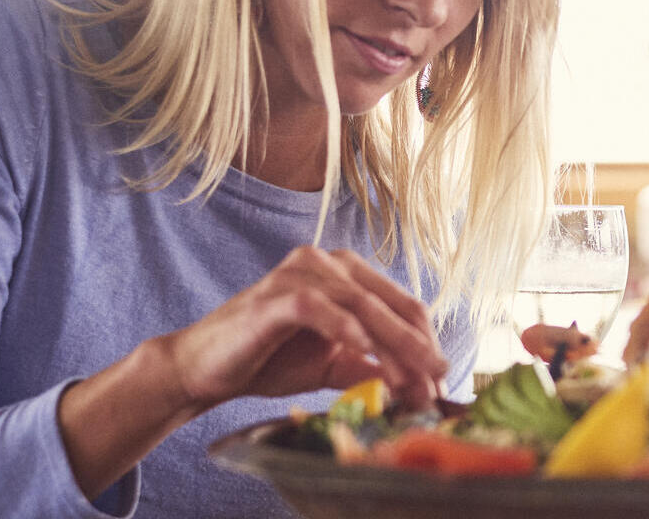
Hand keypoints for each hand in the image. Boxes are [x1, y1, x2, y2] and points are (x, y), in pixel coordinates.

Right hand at [159, 247, 447, 411]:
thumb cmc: (269, 361)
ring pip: (361, 306)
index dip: (427, 342)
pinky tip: (364, 353)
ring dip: (390, 346)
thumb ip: (373, 368)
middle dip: (418, 347)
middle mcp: (328, 262)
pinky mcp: (275, 295)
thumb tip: (420, 387)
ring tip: (411, 381)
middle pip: (389, 304)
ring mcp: (300, 273)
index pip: (402, 305)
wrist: (206, 369)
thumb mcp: (334, 365)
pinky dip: (345, 330)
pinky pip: (319, 308)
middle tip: (439, 382)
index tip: (443, 380)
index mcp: (347, 274)